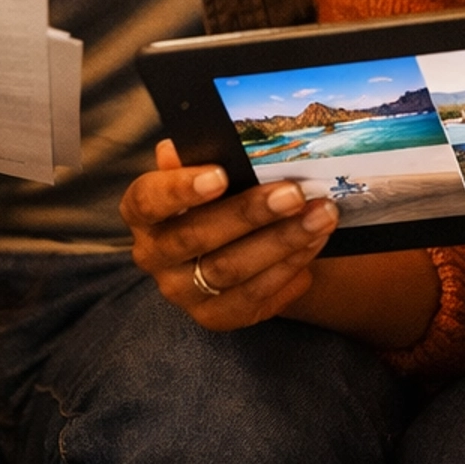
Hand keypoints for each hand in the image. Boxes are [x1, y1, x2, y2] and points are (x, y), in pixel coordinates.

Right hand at [122, 139, 337, 330]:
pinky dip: (287, 273)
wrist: (238, 245)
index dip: (180, 189)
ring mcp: (182, 291)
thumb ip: (199, 158)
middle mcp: (154, 255)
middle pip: (196, 237)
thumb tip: (180, 146)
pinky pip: (252, 300)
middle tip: (295, 194)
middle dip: (250, 213)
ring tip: (320, 217)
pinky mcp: (213, 317)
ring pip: (229, 271)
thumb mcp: (206, 173)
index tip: (220, 175)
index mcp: (144, 213)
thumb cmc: (218, 198)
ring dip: (281, 242)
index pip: (148, 199)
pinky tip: (313, 247)